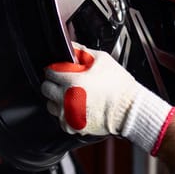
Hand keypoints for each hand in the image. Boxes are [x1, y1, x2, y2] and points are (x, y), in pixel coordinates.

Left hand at [41, 44, 174, 154]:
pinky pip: (60, 119)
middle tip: (64, 82)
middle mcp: (66, 100)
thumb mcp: (102, 60)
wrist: (129, 111)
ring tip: (73, 96)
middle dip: (53, 83)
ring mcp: (68, 115)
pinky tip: (78, 107)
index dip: (54, 69)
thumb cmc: (119, 87)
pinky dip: (65, 114)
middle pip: (45, 89)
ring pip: (50, 105)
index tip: (59, 70)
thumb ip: (82, 51)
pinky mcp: (72, 127)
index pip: (49, 72)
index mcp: (72, 82)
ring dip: (57, 99)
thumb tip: (70, 46)